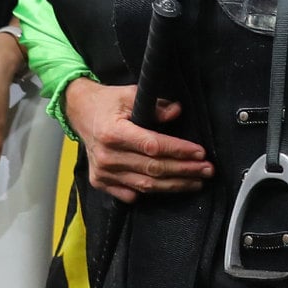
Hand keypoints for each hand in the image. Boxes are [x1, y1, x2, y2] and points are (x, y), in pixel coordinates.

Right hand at [65, 77, 212, 205]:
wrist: (79, 112)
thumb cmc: (108, 103)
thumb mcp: (129, 94)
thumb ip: (154, 105)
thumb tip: (176, 112)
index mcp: (113, 133)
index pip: (153, 146)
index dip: (179, 150)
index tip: (200, 153)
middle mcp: (107, 156)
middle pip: (153, 168)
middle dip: (185, 170)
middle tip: (208, 170)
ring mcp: (102, 172)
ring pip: (145, 185)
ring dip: (174, 185)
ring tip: (197, 182)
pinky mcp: (100, 181)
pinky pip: (129, 194)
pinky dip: (150, 193)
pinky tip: (170, 189)